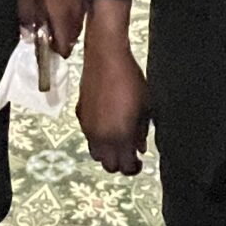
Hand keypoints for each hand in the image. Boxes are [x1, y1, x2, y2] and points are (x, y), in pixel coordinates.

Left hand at [17, 0, 86, 57]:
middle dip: (61, 41)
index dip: (55, 51)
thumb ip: (27, 14)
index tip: (45, 52)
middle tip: (46, 38)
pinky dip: (71, 15)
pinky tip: (59, 7)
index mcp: (62, 12)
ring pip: (77, 23)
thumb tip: (27, 35)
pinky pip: (80, 9)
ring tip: (51, 23)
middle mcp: (76, 9)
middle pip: (73, 36)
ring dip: (66, 28)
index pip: (64, 43)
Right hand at [75, 0, 149, 174]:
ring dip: (107, 152)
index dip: (134, 168)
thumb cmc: (131, 80)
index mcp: (119, 136)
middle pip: (108, 165)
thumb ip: (142, 131)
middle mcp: (100, 137)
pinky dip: (98, 138)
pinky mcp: (80, 114)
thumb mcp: (145, 107)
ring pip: (96, 153)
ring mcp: (88, 127)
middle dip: (120, 163)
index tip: (140, 163)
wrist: (106, 57)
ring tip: (119, 140)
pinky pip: (88, 136)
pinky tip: (108, 124)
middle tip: (130, 154)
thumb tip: (140, 147)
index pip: (125, 167)